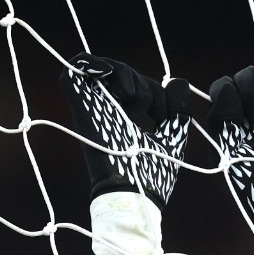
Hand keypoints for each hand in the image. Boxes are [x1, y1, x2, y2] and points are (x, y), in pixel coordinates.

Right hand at [60, 53, 190, 207]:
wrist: (134, 191)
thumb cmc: (152, 173)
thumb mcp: (172, 135)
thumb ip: (177, 111)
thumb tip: (178, 82)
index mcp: (124, 119)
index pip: (136, 88)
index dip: (155, 92)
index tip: (162, 116)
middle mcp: (105, 112)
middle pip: (120, 75)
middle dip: (142, 83)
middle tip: (150, 110)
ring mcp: (92, 108)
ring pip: (100, 68)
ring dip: (122, 72)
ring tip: (132, 96)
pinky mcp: (80, 107)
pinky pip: (75, 69)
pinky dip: (91, 63)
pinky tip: (110, 77)